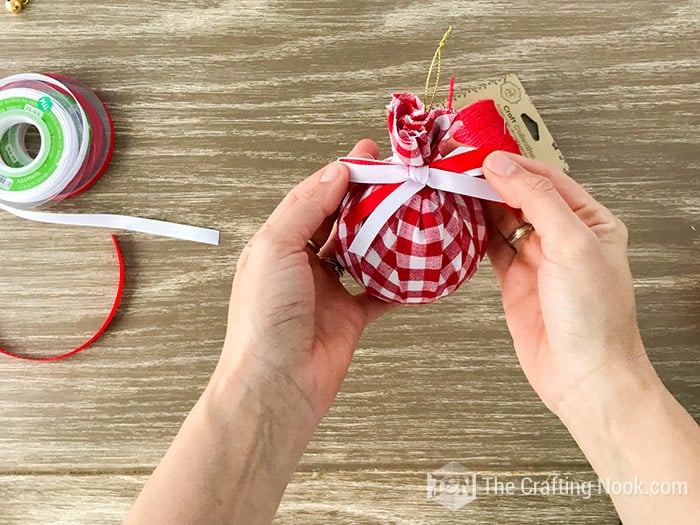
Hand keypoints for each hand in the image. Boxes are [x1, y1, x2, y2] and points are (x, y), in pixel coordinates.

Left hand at [216, 139, 393, 426]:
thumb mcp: (275, 248)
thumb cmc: (264, 317)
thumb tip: (336, 172)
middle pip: (340, 221)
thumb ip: (306, 207)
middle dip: (367, 198)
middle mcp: (302, 264)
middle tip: (398, 176)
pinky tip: (417, 261)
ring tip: (412, 208)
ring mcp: (328, 290)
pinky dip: (399, 278)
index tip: (369, 154)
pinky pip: (380, 291)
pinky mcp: (351, 316)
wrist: (277, 383)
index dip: (340, 173)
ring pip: (362, 252)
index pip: (312, 197)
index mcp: (278, 243)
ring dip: (384, 233)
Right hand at [481, 151, 649, 414]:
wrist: (583, 376)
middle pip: (521, 197)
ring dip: (479, 206)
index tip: (480, 158)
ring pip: (502, 220)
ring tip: (452, 191)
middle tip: (458, 170)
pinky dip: (473, 234)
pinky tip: (458, 221)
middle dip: (492, 183)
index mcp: (590, 221)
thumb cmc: (595, 317)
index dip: (513, 166)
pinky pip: (489, 248)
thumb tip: (503, 167)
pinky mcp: (514, 281)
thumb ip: (537, 201)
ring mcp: (536, 259)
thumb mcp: (572, 245)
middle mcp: (563, 236)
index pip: (546, 179)